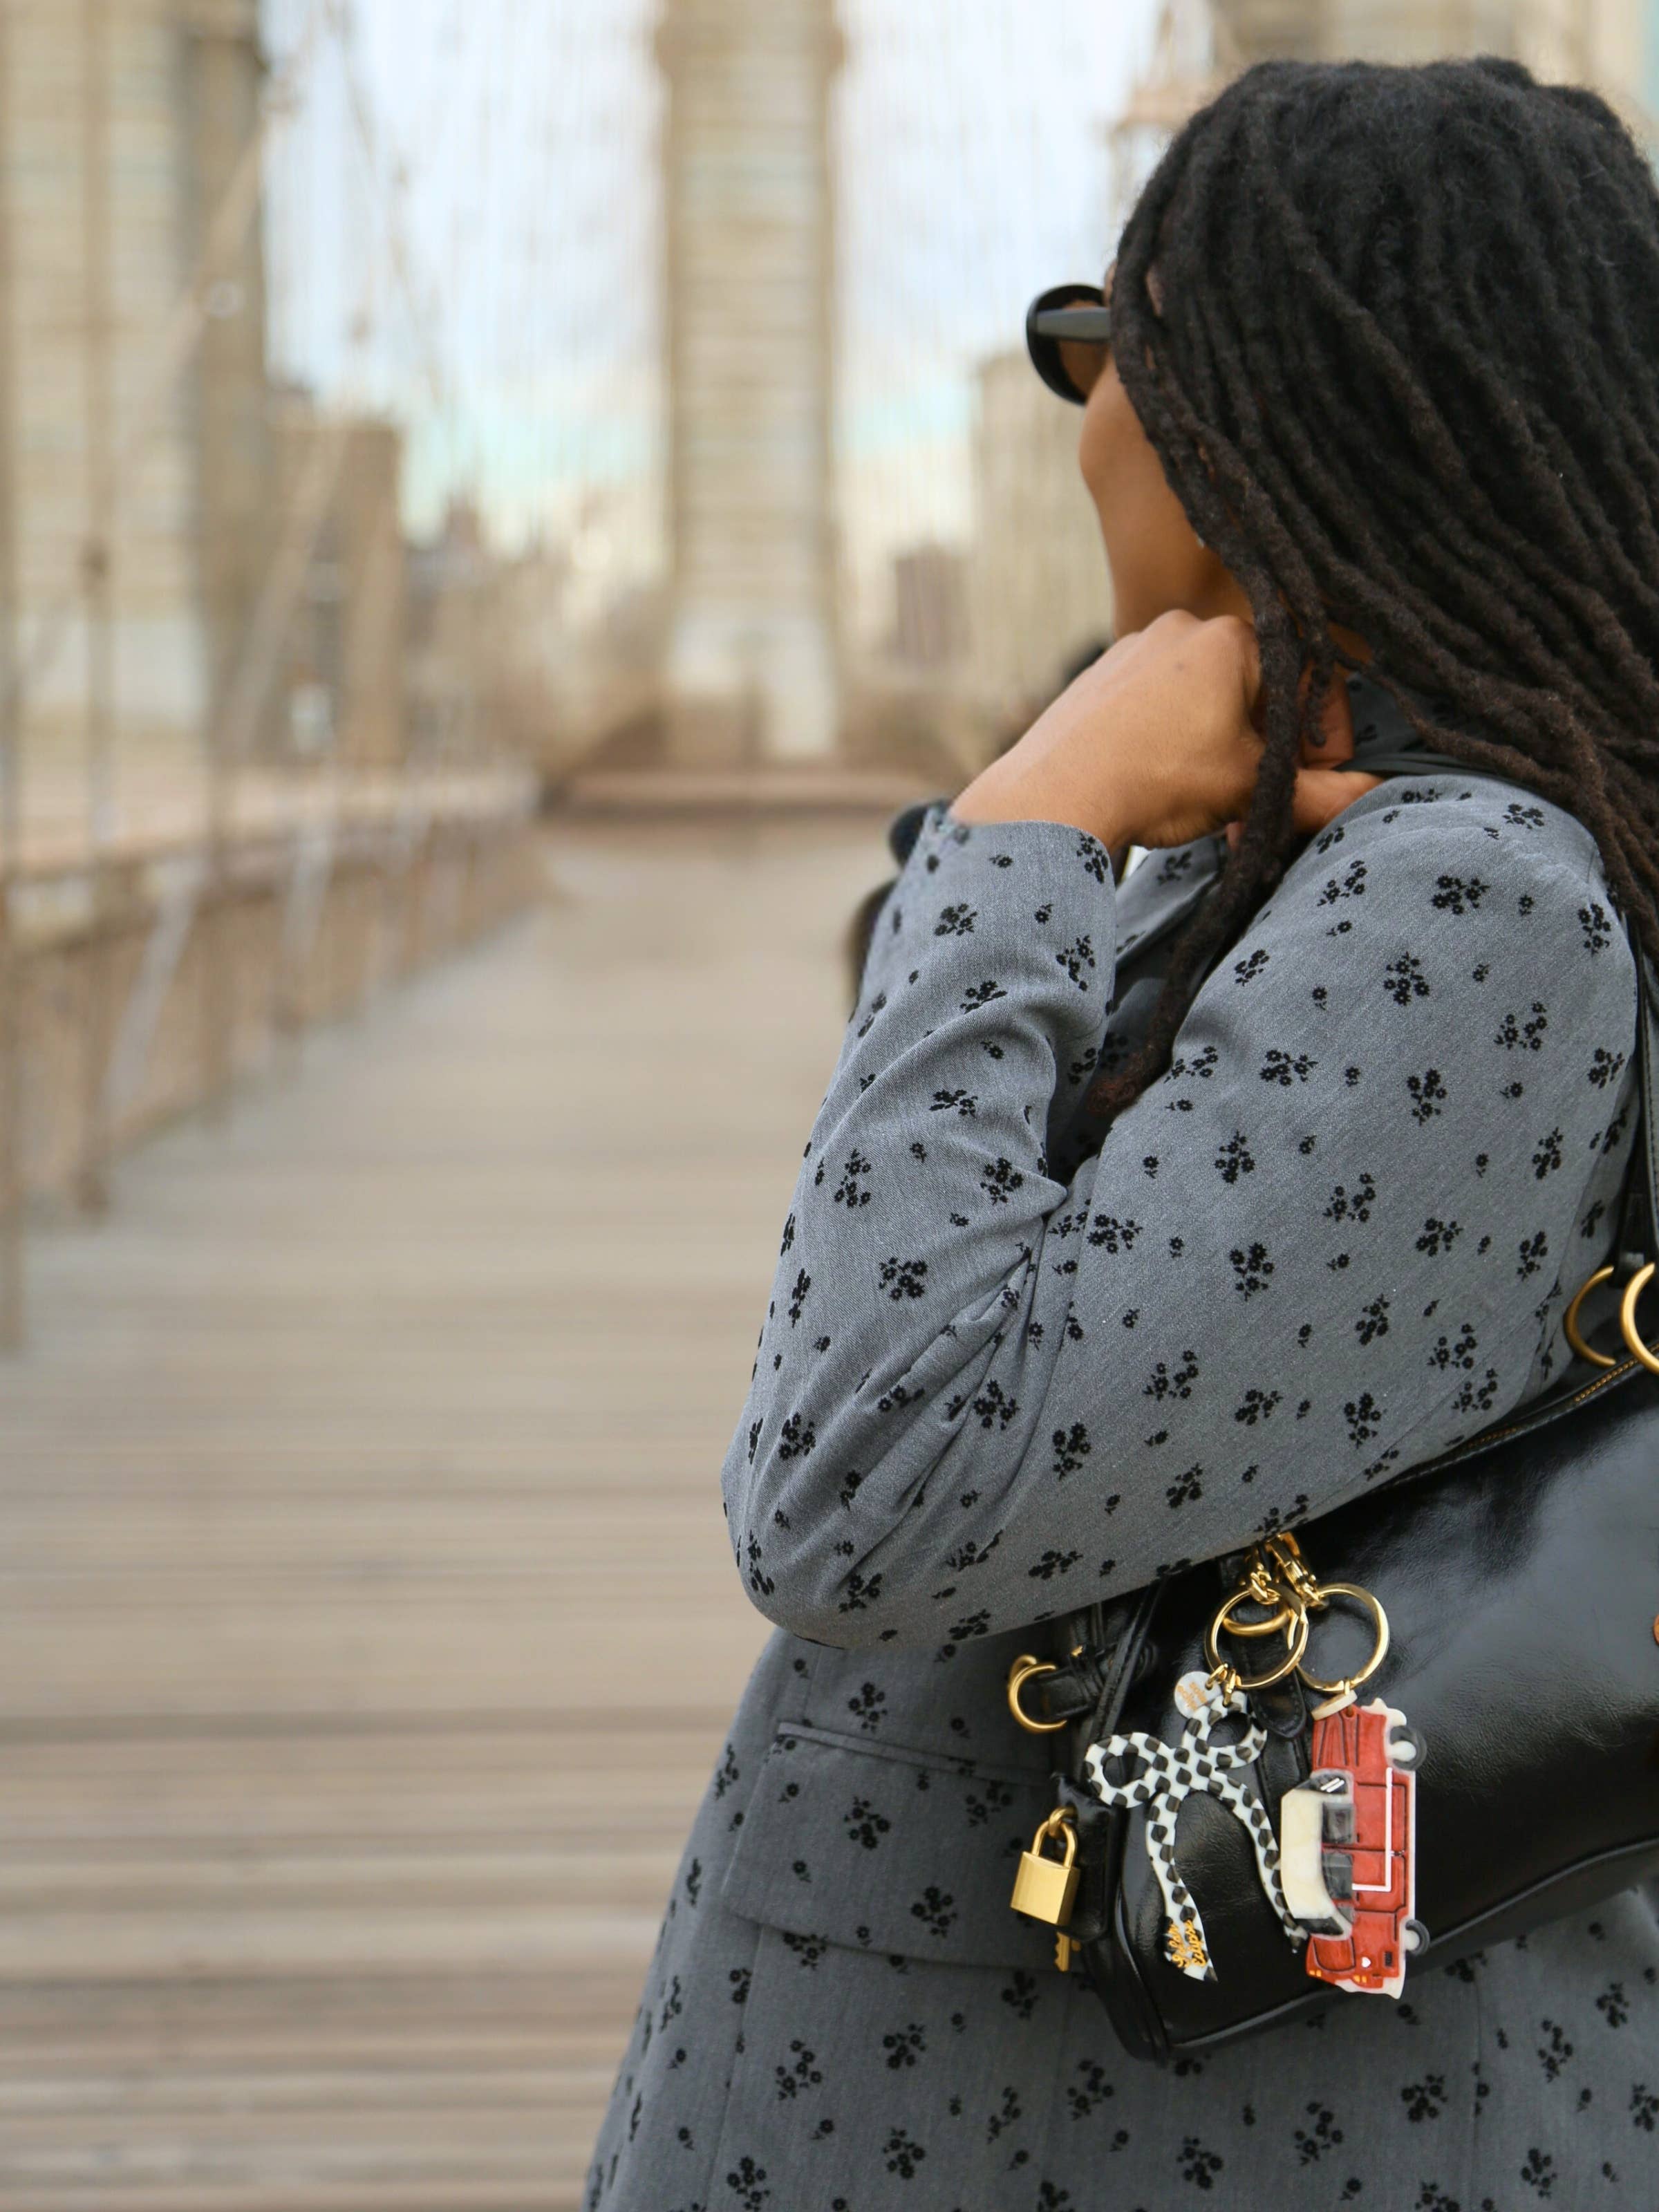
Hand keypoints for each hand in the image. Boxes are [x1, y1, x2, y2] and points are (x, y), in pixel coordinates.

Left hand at [949, 610, 1385, 853]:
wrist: (1053, 796)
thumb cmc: (1158, 780)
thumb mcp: (1251, 788)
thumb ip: (1318, 792)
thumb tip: (1368, 795)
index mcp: (1229, 638)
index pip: (1305, 678)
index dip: (1323, 736)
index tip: (1319, 778)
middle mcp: (1179, 630)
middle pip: (1253, 692)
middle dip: (1267, 754)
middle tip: (1263, 806)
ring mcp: (1131, 652)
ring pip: (1203, 706)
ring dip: (1222, 757)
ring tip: (1216, 811)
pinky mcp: (1096, 681)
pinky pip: (1156, 710)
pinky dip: (1175, 747)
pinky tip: (1167, 791)